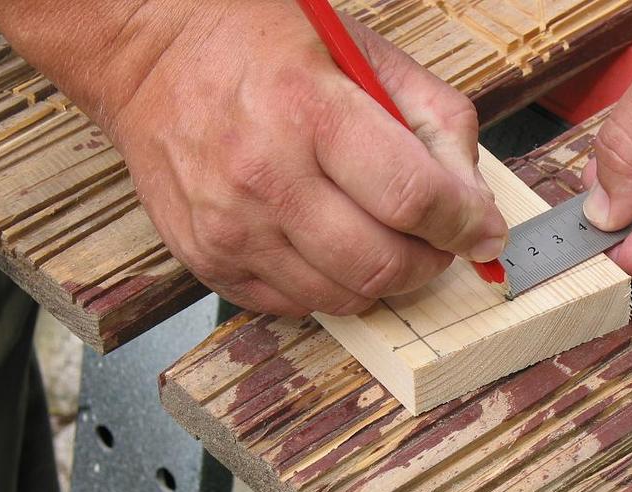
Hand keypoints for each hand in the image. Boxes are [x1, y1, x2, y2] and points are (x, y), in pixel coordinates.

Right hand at [0, 1, 506, 315]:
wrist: (149, 59)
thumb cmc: (261, 46)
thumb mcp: (363, 53)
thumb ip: (435, 122)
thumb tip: (475, 204)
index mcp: (310, 110)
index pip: (413, 198)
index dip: (465, 225)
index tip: (483, 232)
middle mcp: (265, 177)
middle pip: (381, 265)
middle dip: (429, 262)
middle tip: (436, 242)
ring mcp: (232, 228)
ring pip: (344, 297)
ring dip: (383, 280)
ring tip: (384, 241)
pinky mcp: (210, 261)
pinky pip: (297, 305)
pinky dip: (332, 286)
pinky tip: (329, 245)